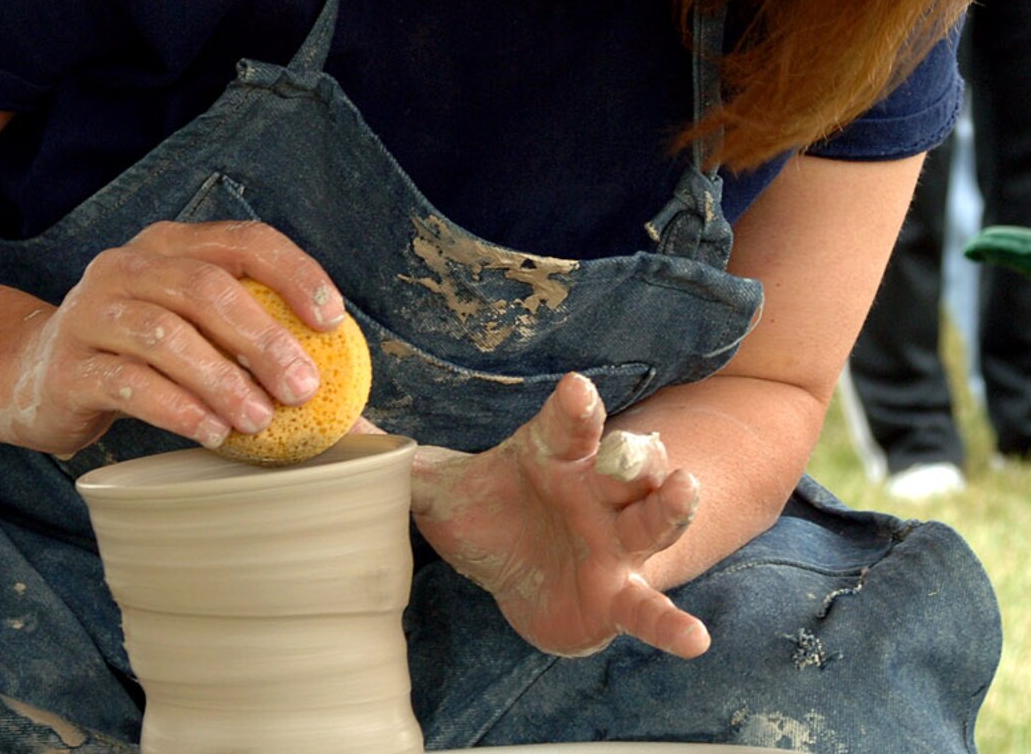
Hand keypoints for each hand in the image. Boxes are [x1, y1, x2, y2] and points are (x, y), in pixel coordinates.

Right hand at [2, 220, 344, 456]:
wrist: (33, 379)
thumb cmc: (139, 357)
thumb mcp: (199, 339)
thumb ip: (264, 360)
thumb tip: (358, 422)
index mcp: (171, 245)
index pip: (245, 241)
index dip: (294, 272)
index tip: (333, 319)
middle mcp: (128, 266)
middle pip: (206, 287)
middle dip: (263, 339)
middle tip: (304, 388)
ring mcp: (91, 312)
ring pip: (166, 336)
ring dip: (222, 379)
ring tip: (260, 421)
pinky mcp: (69, 366)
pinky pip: (129, 383)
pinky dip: (179, 409)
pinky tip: (213, 434)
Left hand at [407, 372, 710, 659]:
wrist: (523, 574)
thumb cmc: (490, 515)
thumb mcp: (442, 489)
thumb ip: (400, 463)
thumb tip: (336, 430)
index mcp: (555, 452)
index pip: (567, 423)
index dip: (573, 407)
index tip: (576, 390)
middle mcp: (594, 490)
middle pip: (624, 465)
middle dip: (634, 457)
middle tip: (634, 452)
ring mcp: (614, 542)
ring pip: (650, 521)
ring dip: (670, 508)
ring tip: (684, 494)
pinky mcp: (619, 594)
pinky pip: (649, 608)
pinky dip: (670, 625)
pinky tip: (693, 640)